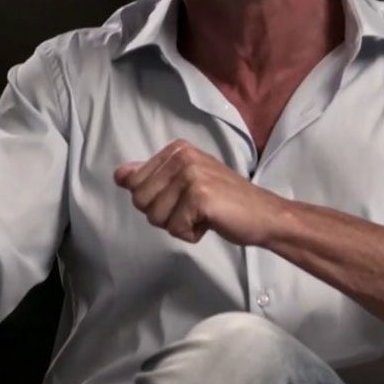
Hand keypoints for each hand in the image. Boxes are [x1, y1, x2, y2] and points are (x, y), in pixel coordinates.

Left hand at [114, 139, 285, 245]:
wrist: (263, 215)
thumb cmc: (224, 202)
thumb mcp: (184, 182)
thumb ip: (152, 176)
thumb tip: (119, 175)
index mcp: (176, 149)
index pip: (133, 183)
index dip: (155, 201)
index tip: (182, 197)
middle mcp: (182, 156)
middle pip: (140, 201)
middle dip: (163, 214)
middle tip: (193, 208)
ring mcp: (191, 174)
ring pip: (155, 217)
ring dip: (178, 225)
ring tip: (203, 214)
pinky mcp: (200, 196)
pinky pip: (174, 228)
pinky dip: (191, 234)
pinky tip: (210, 222)